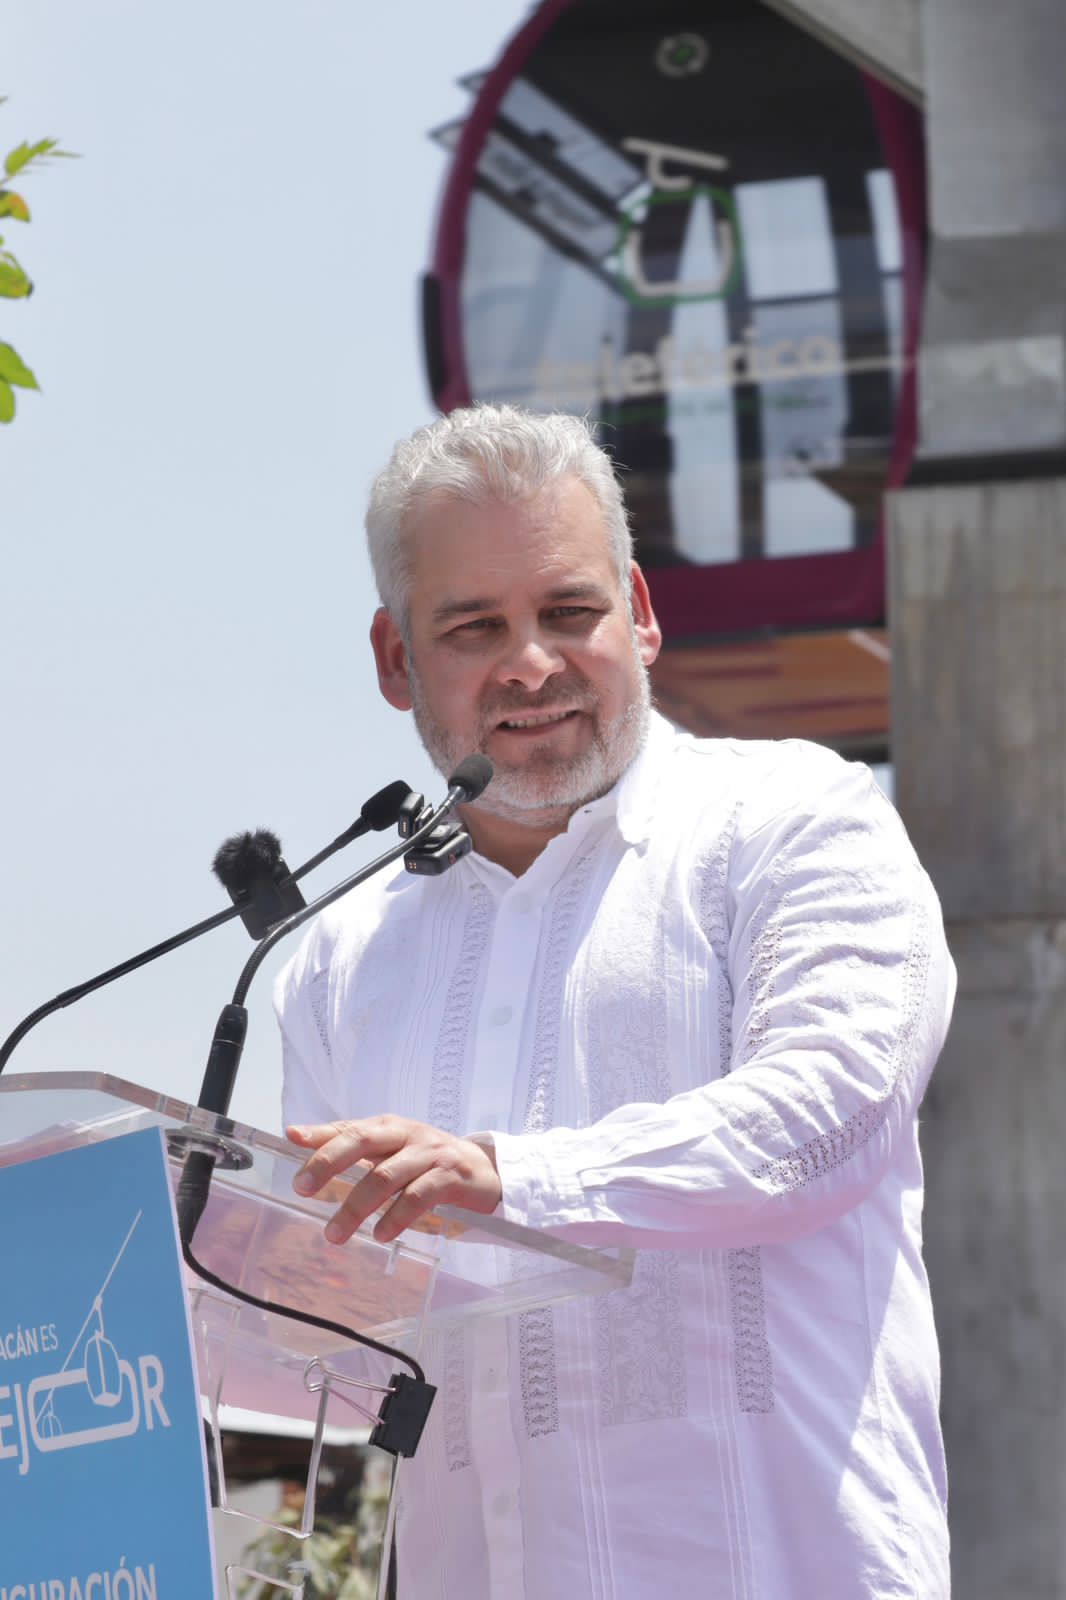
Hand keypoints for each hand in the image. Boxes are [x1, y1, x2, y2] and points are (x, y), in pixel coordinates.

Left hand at [287, 1115, 501, 1244]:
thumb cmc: (427, 1161)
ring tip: (335, 1234)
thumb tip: (297, 1137)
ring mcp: (429, 1154)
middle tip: (303, 1188)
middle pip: (363, 1142)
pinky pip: (417, 1197)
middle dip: (329, 1163)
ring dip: (356, 1207)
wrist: (484, 1171)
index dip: (320, 1133)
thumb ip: (349, 1145)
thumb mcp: (391, 1150)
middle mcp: (407, 1134)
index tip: (292, 1139)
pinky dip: (395, 1217)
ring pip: (386, 1176)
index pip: (349, 1127)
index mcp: (389, 1126)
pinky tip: (380, 1234)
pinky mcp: (449, 1177)